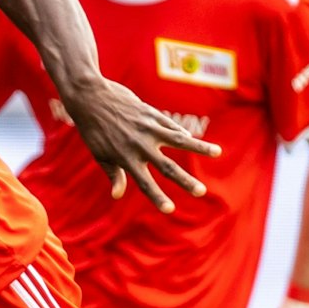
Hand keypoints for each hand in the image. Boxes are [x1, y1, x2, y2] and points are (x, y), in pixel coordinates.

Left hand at [58, 78, 220, 213]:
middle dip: (186, 181)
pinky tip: (192, 139)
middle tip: (201, 192)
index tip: (170, 210)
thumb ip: (113, 174)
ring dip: (200, 147)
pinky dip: (182, 133)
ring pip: (179, 140)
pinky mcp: (152, 114)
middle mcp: (140, 145)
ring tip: (218, 152)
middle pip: (167, 167)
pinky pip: (171, 126)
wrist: (90, 97)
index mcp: (125, 159)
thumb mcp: (100, 154)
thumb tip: (117, 196)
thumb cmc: (92, 129)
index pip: (145, 183)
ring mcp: (148, 128)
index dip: (158, 197)